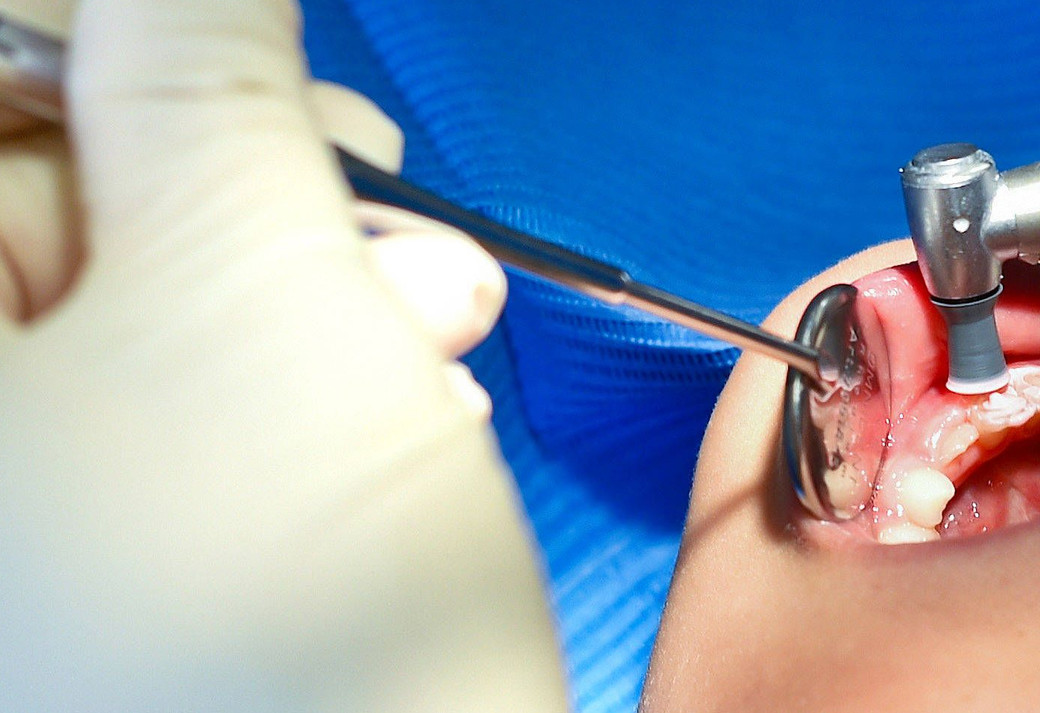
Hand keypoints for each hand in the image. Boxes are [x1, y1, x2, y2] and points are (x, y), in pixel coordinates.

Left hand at [0, 1, 567, 709]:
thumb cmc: (296, 642)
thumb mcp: (256, 292)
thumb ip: (197, 63)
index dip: (91, 35)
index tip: (216, 25)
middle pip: (42, 192)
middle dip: (224, 157)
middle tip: (365, 171)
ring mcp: (38, 505)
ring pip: (139, 292)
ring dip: (304, 267)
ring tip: (419, 327)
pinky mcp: (124, 549)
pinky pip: (189, 395)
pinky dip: (306, 366)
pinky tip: (394, 406)